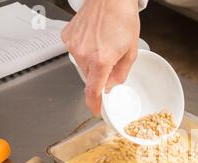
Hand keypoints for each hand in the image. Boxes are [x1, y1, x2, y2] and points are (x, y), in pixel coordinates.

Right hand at [61, 0, 139, 114]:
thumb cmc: (122, 18)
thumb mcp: (130, 51)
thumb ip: (121, 73)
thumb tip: (111, 85)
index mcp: (101, 60)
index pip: (93, 91)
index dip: (94, 104)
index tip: (96, 109)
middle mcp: (84, 54)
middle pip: (90, 77)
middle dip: (99, 74)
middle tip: (110, 58)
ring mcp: (73, 45)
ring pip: (82, 65)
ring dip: (91, 61)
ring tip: (102, 43)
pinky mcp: (67, 37)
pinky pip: (75, 52)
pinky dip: (84, 50)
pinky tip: (93, 37)